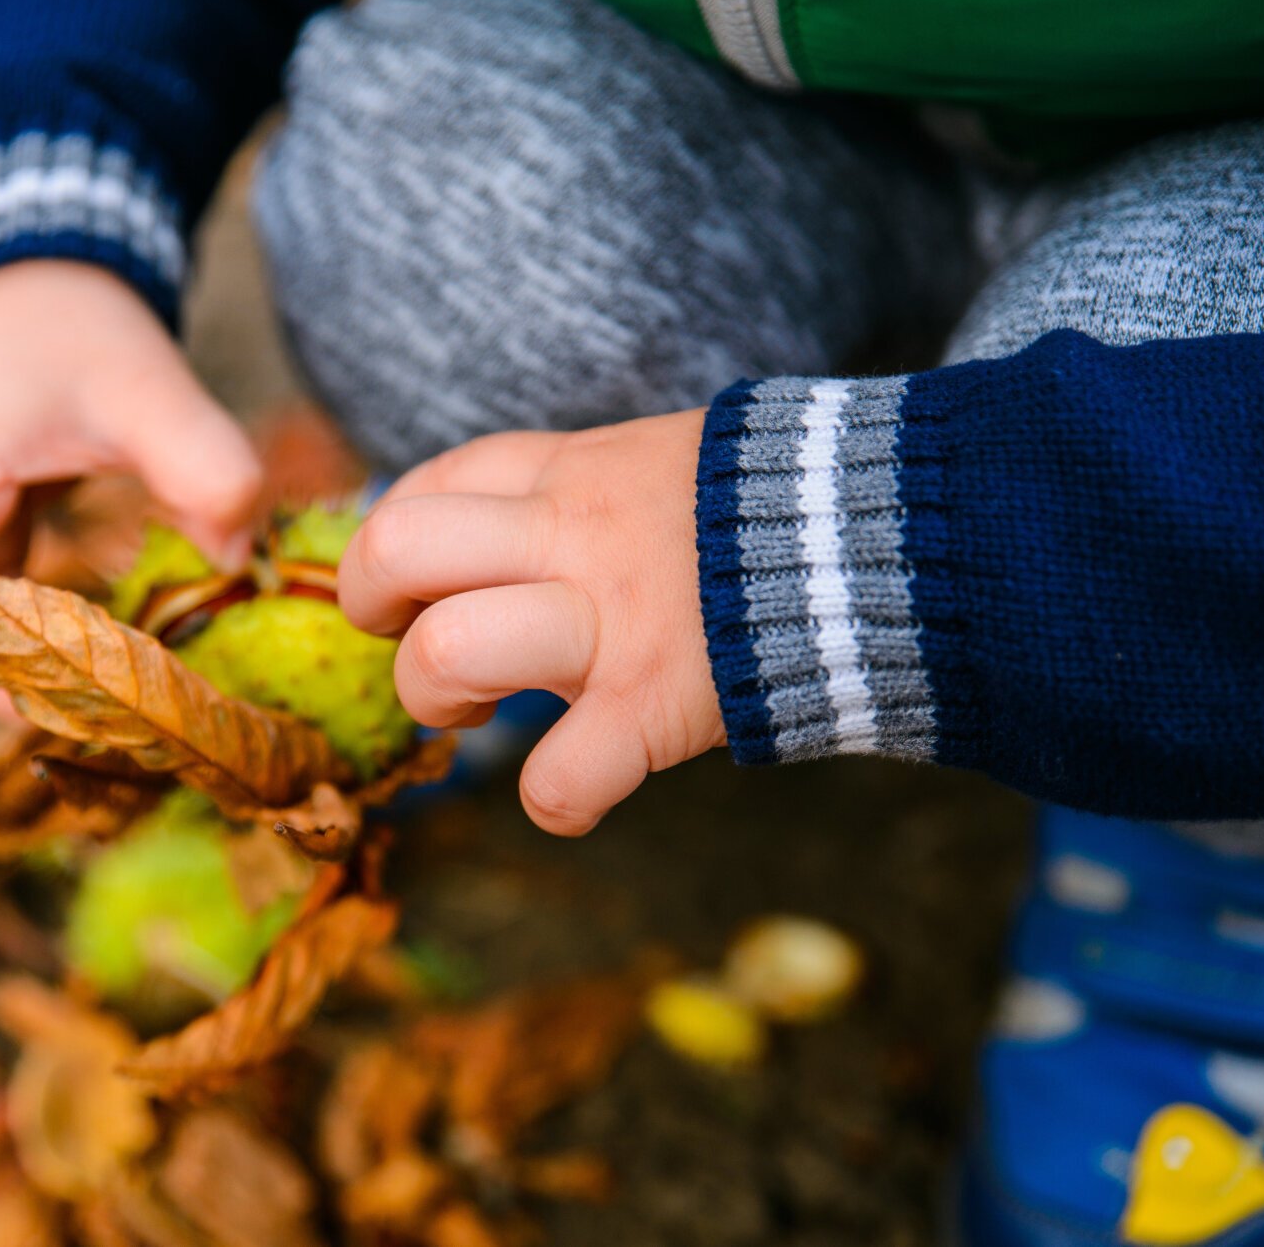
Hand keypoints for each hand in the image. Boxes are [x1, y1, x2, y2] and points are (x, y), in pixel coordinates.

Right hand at [0, 260, 260, 719]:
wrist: (35, 259)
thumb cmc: (79, 323)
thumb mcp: (152, 387)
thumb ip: (205, 467)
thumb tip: (238, 563)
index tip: (54, 682)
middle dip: (8, 680)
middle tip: (110, 709)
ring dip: (20, 660)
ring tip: (113, 688)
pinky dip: (27, 628)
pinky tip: (99, 646)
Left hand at [339, 410, 725, 834]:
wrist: (894, 531)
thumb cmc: (764, 514)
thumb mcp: (652, 464)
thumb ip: (569, 495)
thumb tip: (490, 538)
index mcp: (566, 474)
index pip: (425, 486)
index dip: (392, 543)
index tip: (418, 586)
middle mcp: (570, 536)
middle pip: (396, 546)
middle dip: (369, 606)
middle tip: (412, 639)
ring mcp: (610, 620)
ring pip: (445, 653)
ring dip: (435, 701)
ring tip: (479, 712)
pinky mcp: (656, 703)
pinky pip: (557, 778)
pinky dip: (557, 801)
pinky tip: (580, 787)